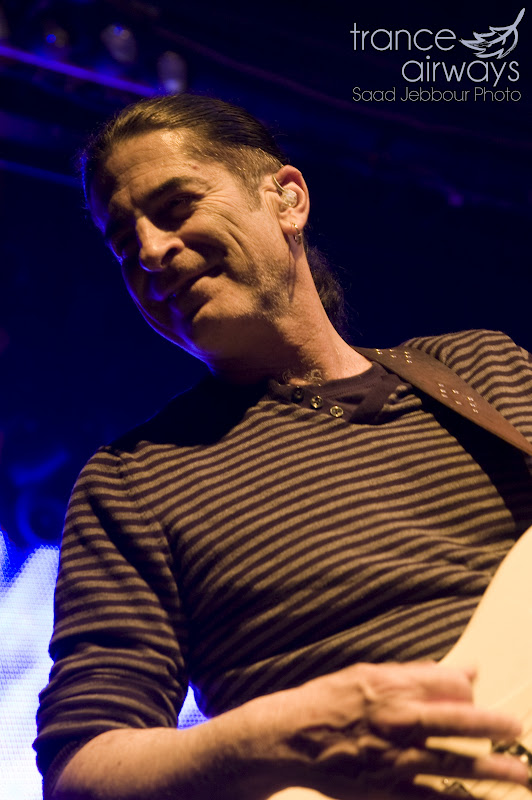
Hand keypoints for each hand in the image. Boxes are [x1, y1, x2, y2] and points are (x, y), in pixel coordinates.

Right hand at [278, 661, 527, 798]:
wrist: (290, 739)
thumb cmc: (330, 700)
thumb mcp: (370, 675)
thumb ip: (420, 674)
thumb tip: (469, 670)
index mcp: (394, 687)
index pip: (451, 684)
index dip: (468, 692)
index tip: (474, 701)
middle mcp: (399, 722)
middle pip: (461, 723)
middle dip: (496, 728)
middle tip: (520, 730)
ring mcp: (395, 760)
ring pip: (456, 766)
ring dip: (495, 773)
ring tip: (524, 777)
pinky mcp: (388, 792)